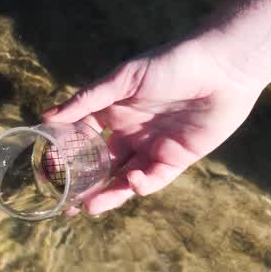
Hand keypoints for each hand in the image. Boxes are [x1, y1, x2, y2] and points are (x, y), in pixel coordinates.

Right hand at [43, 37, 262, 214]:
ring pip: (124, 178)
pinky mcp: (178, 158)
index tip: (49, 170)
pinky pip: (156, 178)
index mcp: (113, 112)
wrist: (223, 67)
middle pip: (102, 165)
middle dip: (84, 186)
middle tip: (66, 204)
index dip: (67, 155)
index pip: (83, 139)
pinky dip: (142, 184)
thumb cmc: (171, 63)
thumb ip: (88, 100)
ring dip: (108, 194)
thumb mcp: (123, 79)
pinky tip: (133, 183)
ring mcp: (153, 147)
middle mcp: (130, 132)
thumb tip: (47, 117)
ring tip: (89, 207)